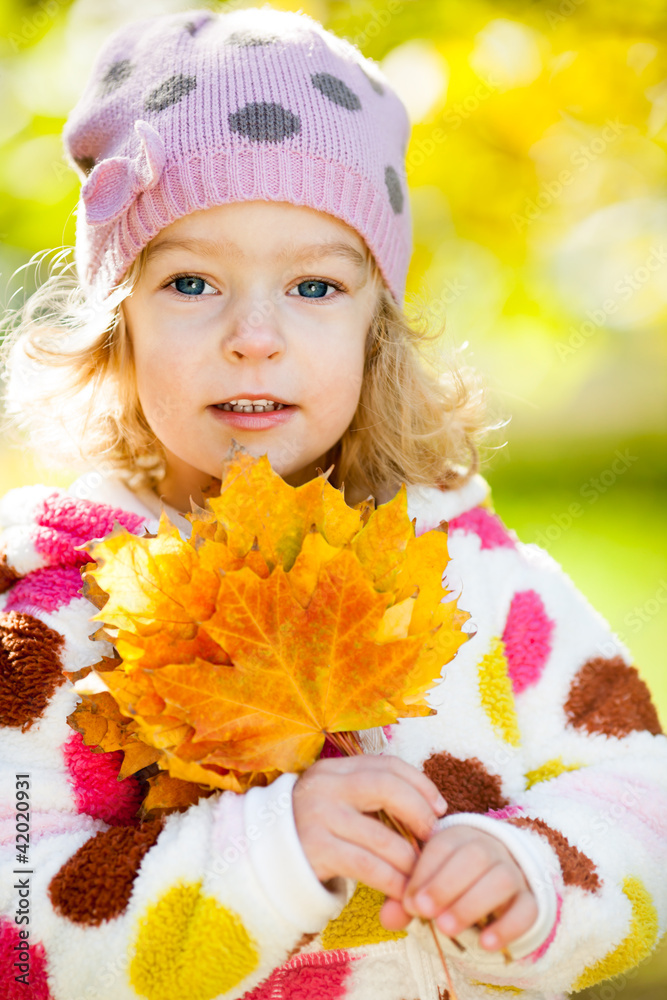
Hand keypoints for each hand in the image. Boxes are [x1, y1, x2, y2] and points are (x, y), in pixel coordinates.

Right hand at [293, 755, 446, 900]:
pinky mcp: (315, 850)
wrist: (261, 860)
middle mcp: (325, 785)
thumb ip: (370, 799)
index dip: (420, 783)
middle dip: (419, 812)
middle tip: (433, 838)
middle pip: (387, 786)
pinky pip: (367, 865)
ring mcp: (318, 816)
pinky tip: (403, 892)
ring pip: (381, 835)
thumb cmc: (312, 832)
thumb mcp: (337, 802)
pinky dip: (392, 881)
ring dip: (410, 859)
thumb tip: (428, 810)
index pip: (387, 764)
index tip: (439, 808)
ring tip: (423, 874)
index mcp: (334, 769)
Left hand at [379, 825, 537, 951]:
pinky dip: (507, 926)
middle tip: (425, 913)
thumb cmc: (451, 880)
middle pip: (475, 856)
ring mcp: (514, 872)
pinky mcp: (530, 900)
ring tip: (446, 928)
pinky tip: (485, 943)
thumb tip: (388, 919)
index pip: (444, 844)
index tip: (410, 901)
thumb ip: (408, 898)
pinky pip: (526, 909)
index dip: (425, 872)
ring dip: (471, 904)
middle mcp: (490, 848)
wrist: (497, 880)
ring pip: (501, 880)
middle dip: (446, 885)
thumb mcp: (428, 883)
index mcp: (460, 836)